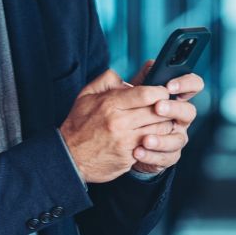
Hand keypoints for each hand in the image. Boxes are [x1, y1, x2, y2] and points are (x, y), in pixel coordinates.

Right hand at [59, 69, 173, 182]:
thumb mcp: (86, 96)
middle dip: (165, 108)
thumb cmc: (78, 125)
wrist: (69, 157)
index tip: (162, 91)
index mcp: (110, 103)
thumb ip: (106, 80)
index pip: (146, 94)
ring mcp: (125, 141)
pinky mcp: (129, 157)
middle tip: (166, 107)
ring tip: (160, 121)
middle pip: (156, 111)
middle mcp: (119, 122)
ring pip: (159, 129)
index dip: (160, 91)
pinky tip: (152, 137)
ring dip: (164, 125)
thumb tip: (126, 77)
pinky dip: (155, 141)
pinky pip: (151, 146)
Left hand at [129, 60, 203, 173]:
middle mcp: (181, 118)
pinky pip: (165, 157)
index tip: (170, 85)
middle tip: (158, 108)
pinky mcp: (169, 156)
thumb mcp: (139, 93)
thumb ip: (145, 79)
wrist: (128, 140)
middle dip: (174, 109)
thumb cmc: (137, 110)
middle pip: (189, 111)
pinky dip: (151, 155)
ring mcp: (177, 137)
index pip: (193, 85)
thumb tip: (151, 64)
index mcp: (177, 98)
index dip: (186, 83)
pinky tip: (137, 152)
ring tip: (145, 139)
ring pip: (178, 139)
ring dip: (161, 139)